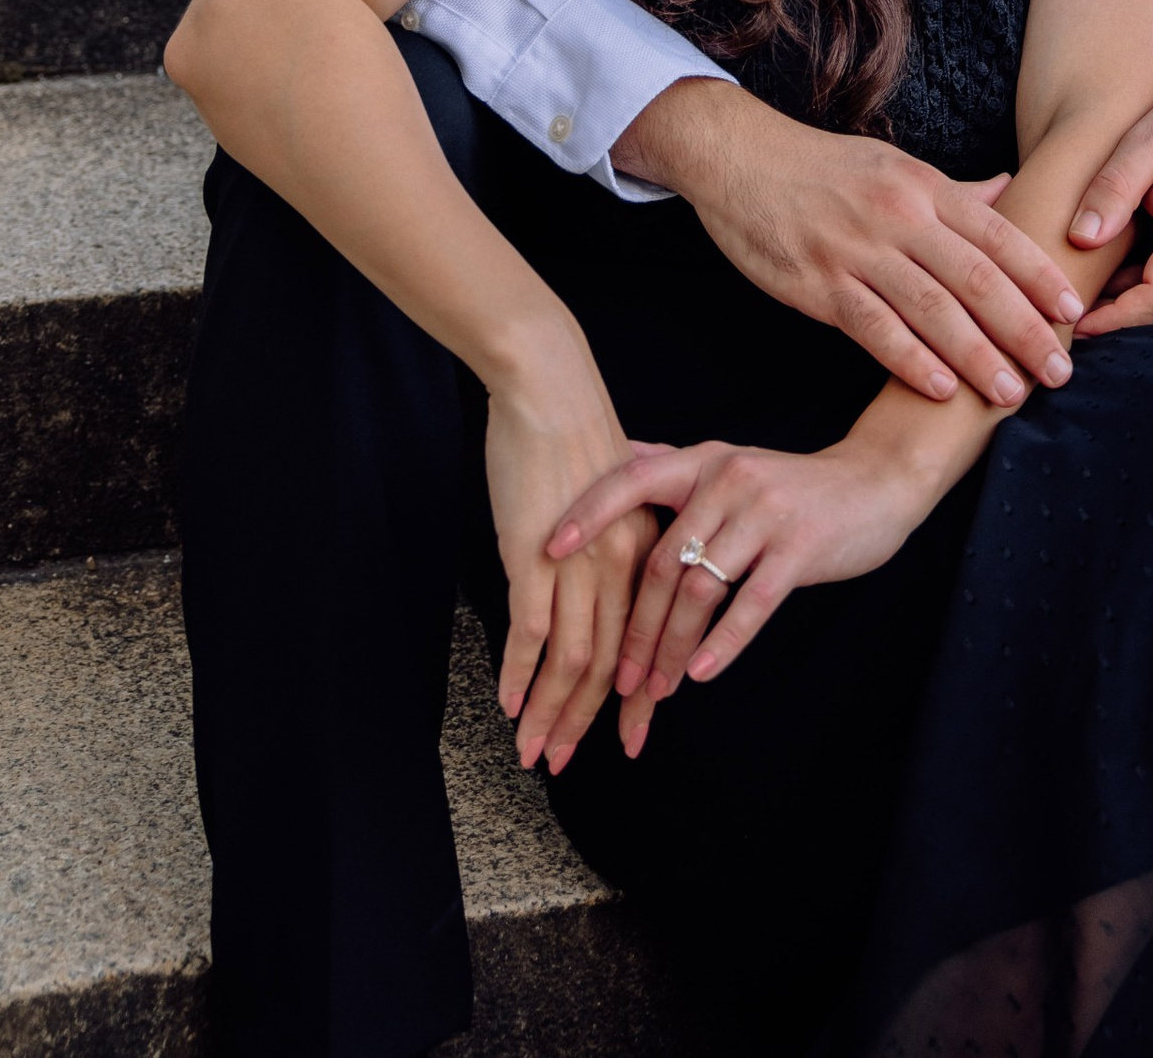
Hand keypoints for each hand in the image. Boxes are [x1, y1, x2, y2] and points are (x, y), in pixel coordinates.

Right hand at [485, 356, 661, 776]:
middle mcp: (618, 566)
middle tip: (566, 764)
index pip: (641, 642)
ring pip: (570, 660)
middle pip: (608, 663)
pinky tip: (511, 705)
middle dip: (586, 721)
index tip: (627, 737)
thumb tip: (596, 574)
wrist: (549, 386)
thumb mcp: (609, 496)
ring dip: (550, 713)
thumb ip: (609, 541)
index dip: (632, 697)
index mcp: (642, 552)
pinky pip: (531, 631)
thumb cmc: (572, 435)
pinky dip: (521, 675)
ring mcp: (578, 564)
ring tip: (532, 752)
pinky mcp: (535, 556)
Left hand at [546, 433, 935, 754]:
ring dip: (671, 645)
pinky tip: (700, 672)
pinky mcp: (798, 548)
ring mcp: (764, 513)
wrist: (875, 482)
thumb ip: (673, 465)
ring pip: (700, 588)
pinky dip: (722, 642)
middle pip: (662, 558)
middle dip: (634, 625)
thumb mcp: (729, 462)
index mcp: (704, 461)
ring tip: (654, 689)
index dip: (589, 513)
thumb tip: (614, 454)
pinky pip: (750, 603)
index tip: (548, 550)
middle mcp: (727, 480)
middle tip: (614, 677)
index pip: (632, 480)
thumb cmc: (792, 484)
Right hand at [614, 80, 1080, 408]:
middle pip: (976, 278)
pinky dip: (910, 359)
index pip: (997, 234)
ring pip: (932, 309)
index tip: (1074, 312)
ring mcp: (858, 249)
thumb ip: (954, 189)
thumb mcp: (894, 164)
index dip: (1039, 275)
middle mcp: (899, 215)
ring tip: (1011, 394)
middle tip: (1059, 371)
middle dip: (1024, 329)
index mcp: (923, 186)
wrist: (738, 156)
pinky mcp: (818, 282)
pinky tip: (939, 389)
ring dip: (978, 356)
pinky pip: (873, 327)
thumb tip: (1011, 190)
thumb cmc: (822, 166)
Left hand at [1067, 71, 1152, 335]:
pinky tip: (1116, 279)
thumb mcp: (1147, 138)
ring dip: (1137, 316)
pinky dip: (1151, 299)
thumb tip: (1081, 238)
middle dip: (1123, 329)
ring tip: (1087, 297)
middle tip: (1072, 320)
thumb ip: (1114, 186)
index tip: (1076, 322)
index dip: (1118, 320)